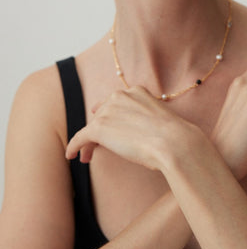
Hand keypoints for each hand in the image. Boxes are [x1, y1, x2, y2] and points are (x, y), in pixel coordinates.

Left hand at [65, 86, 192, 170]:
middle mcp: (120, 96)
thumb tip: (138, 134)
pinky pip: (80, 137)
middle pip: (102, 115)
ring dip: (88, 142)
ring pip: (91, 128)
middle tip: (97, 146)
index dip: (110, 118)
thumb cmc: (173, 137)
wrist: (174, 143)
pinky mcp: (99, 127)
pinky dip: (74, 146)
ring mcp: (108, 110)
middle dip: (99, 131)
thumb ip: (145, 120)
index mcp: (136, 91)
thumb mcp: (159, 120)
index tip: (109, 129)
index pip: (115, 105)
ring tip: (87, 156)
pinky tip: (71, 155)